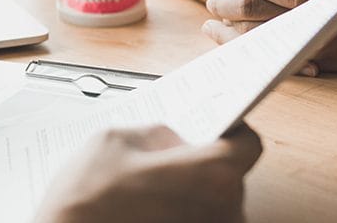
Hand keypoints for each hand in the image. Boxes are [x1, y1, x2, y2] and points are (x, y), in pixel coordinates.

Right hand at [34, 123, 261, 222]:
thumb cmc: (88, 200)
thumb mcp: (116, 141)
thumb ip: (154, 134)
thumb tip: (171, 139)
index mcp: (209, 176)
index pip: (248, 145)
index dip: (233, 129)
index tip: (219, 124)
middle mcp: (219, 213)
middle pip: (229, 174)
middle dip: (203, 159)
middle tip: (173, 151)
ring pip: (213, 202)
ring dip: (191, 189)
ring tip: (156, 181)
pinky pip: (197, 220)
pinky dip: (181, 209)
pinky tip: (151, 203)